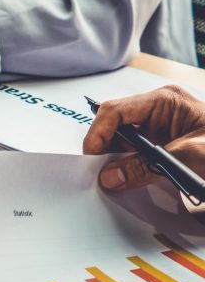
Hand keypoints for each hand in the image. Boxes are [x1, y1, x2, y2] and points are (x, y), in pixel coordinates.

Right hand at [84, 85, 204, 190]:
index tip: (90, 158)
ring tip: (113, 180)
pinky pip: (134, 156)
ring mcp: (158, 129)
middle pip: (115, 127)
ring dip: (117, 162)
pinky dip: (128, 169)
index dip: (98, 133)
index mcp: (164, 100)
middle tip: (98, 174)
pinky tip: (128, 180)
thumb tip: (110, 176)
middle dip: (105, 150)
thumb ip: (146, 166)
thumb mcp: (191, 157)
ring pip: (122, 144)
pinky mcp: (160, 147)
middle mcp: (157, 111)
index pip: (117, 111)